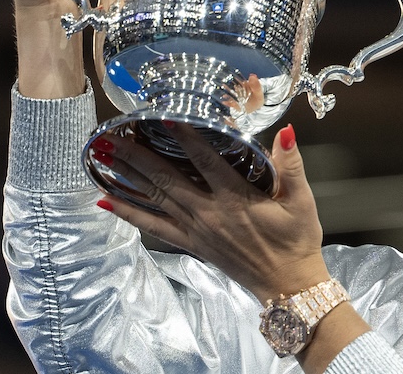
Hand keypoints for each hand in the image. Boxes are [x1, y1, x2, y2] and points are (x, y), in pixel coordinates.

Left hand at [93, 123, 330, 300]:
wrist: (286, 284)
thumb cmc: (296, 240)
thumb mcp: (302, 201)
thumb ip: (291, 165)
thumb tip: (285, 132)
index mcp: (236, 199)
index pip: (206, 162)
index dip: (186, 139)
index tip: (165, 118)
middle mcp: (209, 213)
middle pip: (166, 179)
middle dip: (136, 156)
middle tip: (109, 136)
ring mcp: (196, 230)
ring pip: (155, 198)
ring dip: (126, 178)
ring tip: (101, 158)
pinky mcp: (190, 243)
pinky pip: (154, 227)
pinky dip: (129, 213)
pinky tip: (106, 202)